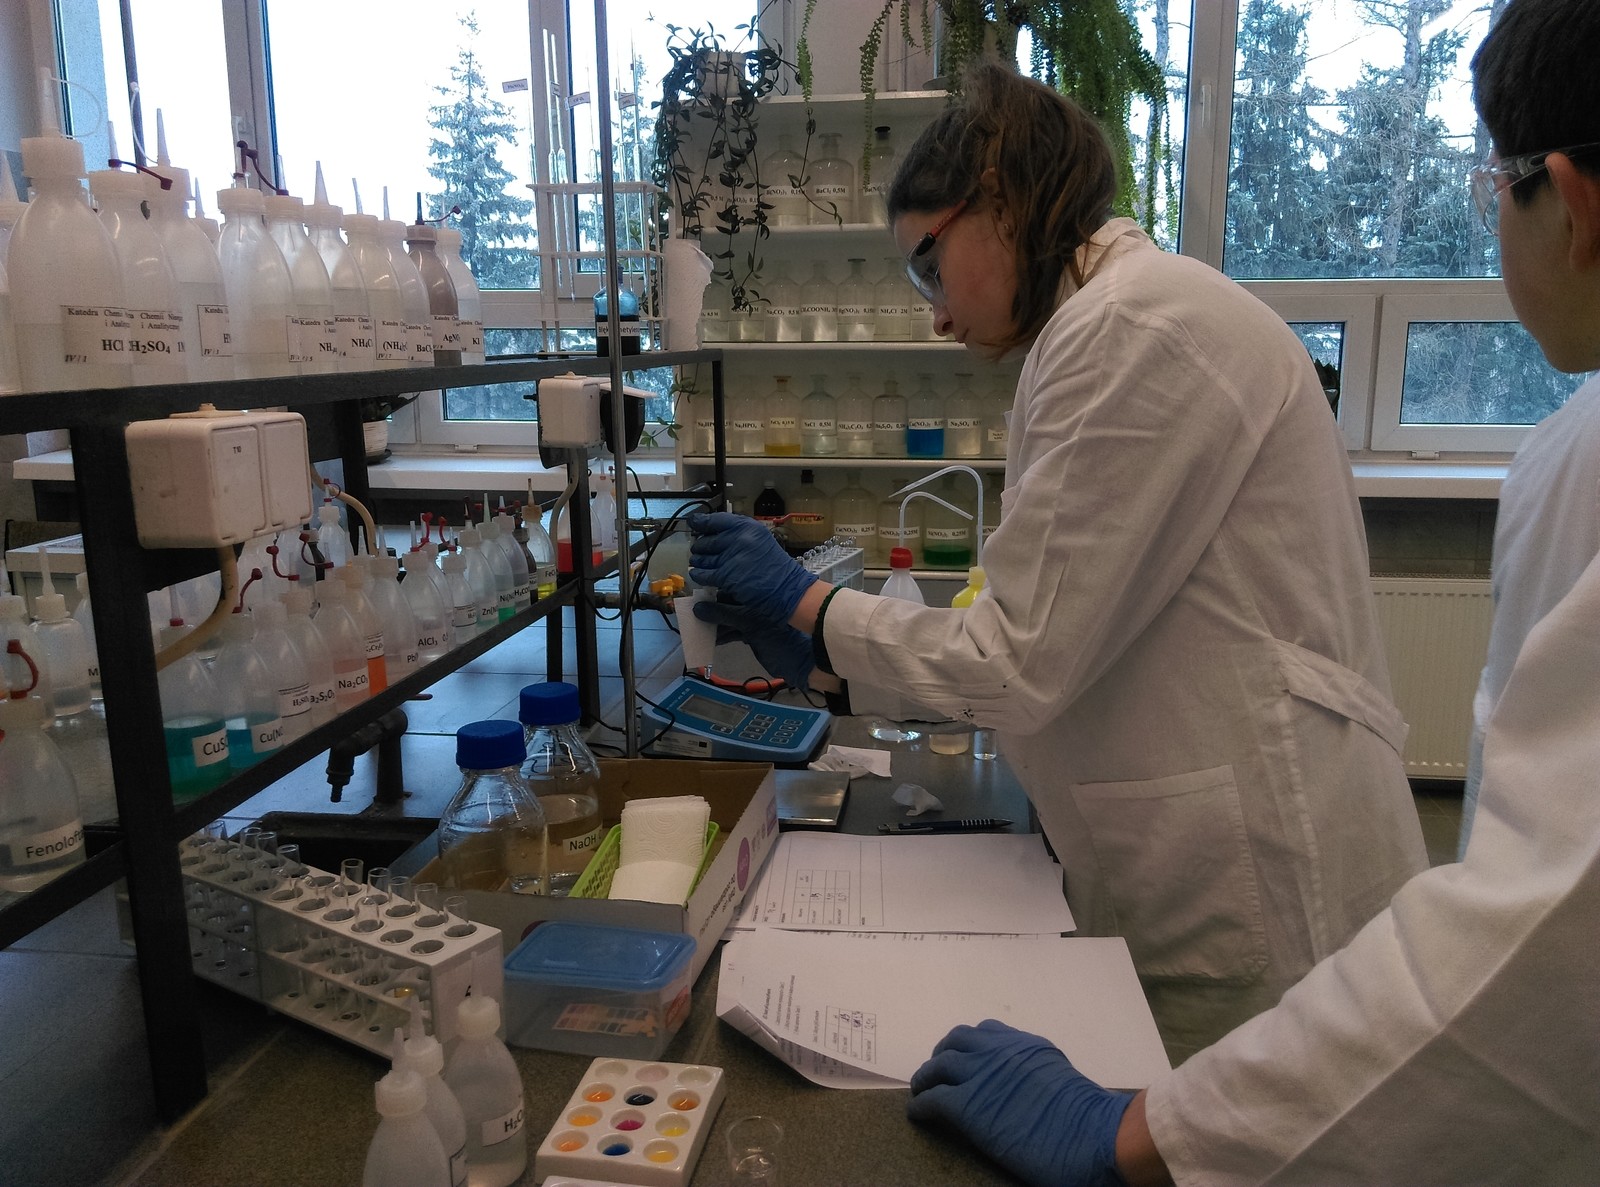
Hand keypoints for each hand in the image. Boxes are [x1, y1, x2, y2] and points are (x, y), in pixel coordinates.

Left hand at [686, 512, 816, 627]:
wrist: (787, 588)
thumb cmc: (776, 568)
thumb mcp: (761, 541)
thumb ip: (741, 536)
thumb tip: (715, 534)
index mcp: (748, 527)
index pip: (717, 520)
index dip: (702, 522)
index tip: (694, 522)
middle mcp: (738, 538)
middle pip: (707, 539)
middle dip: (700, 546)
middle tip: (697, 549)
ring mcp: (731, 556)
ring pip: (703, 557)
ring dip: (698, 560)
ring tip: (696, 561)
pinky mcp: (726, 575)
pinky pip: (704, 573)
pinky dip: (699, 574)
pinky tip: (698, 574)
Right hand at [694, 600, 813, 690]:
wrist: (801, 659)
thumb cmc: (779, 634)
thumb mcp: (749, 623)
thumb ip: (723, 615)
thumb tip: (697, 609)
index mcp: (757, 593)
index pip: (732, 586)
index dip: (714, 589)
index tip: (696, 593)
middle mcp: (755, 603)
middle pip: (727, 602)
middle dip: (710, 608)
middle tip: (691, 610)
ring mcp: (754, 619)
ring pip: (728, 618)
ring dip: (714, 623)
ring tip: (695, 626)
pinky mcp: (753, 635)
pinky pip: (733, 632)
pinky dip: (722, 636)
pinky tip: (709, 639)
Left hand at [907, 1019, 1132, 1186]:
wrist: (1092, 1135)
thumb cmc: (1088, 1116)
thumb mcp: (1059, 1074)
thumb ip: (1035, 1068)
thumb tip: (1023, 1079)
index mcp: (1022, 1044)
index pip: (986, 1032)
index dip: (969, 1045)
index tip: (964, 1056)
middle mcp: (997, 1050)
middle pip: (956, 1041)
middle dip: (943, 1054)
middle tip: (937, 1070)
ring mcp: (980, 1075)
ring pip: (937, 1066)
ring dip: (925, 1077)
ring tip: (920, 1088)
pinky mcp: (967, 1106)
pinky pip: (931, 1100)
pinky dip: (920, 1105)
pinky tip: (918, 1114)